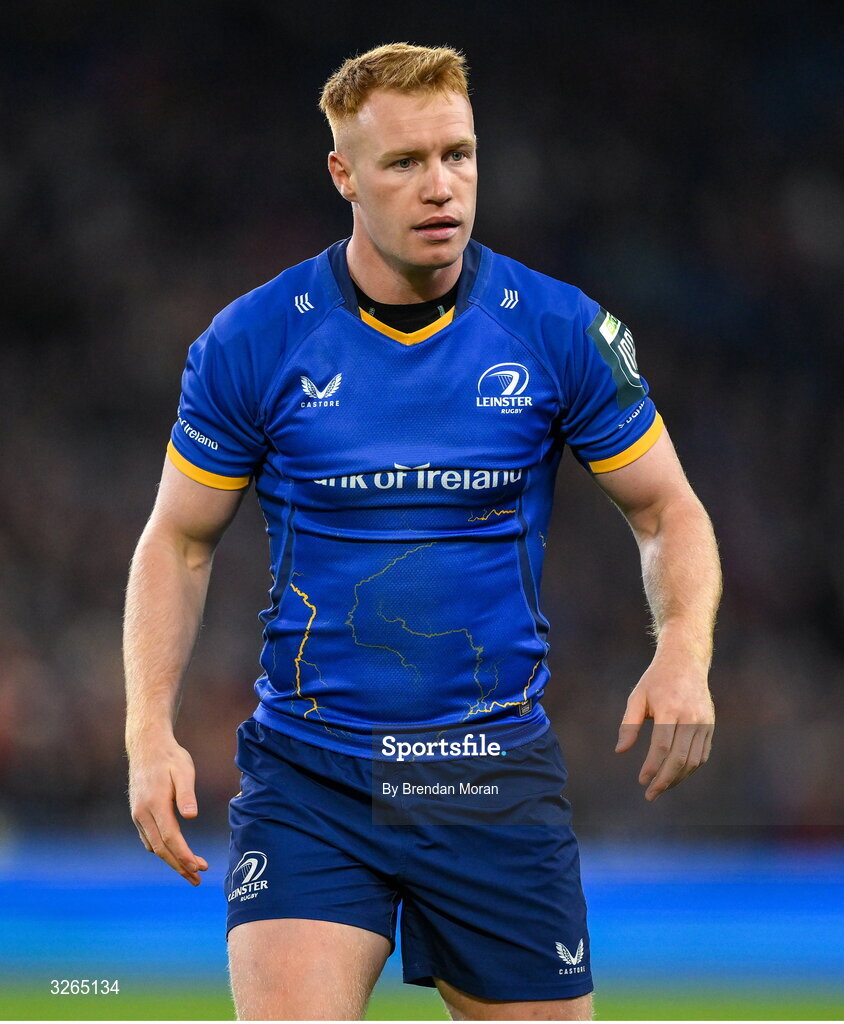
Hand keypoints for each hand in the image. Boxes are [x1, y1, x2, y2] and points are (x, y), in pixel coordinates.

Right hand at [128, 733, 208, 883]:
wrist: (147, 747)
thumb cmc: (170, 757)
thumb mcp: (184, 770)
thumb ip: (187, 794)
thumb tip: (191, 817)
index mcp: (155, 803)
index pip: (170, 838)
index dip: (184, 855)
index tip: (198, 867)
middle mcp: (143, 813)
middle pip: (161, 848)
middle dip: (180, 866)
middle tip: (197, 879)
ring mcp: (138, 814)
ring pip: (153, 846)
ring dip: (171, 861)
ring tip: (190, 872)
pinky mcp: (138, 813)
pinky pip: (148, 839)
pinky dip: (161, 850)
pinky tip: (173, 854)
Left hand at [615, 649, 713, 800]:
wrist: (686, 662)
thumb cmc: (656, 680)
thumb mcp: (637, 696)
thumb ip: (629, 724)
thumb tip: (620, 750)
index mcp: (670, 708)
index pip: (662, 746)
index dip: (652, 767)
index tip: (642, 781)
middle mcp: (691, 717)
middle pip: (680, 758)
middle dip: (665, 780)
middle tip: (650, 794)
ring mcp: (704, 722)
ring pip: (693, 760)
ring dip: (677, 779)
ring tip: (660, 787)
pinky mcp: (710, 726)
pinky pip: (702, 754)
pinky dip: (689, 769)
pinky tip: (675, 775)